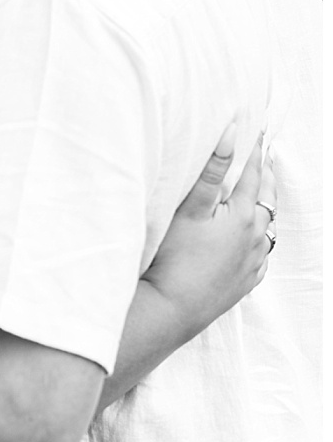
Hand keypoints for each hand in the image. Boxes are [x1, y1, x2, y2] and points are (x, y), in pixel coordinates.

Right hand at [142, 125, 274, 337]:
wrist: (174, 307)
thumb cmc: (176, 257)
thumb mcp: (190, 208)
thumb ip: (211, 171)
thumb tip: (229, 135)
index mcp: (243, 216)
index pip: (253, 175)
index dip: (254, 153)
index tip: (257, 134)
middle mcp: (255, 238)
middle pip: (267, 201)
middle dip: (265, 178)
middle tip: (264, 160)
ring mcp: (252, 262)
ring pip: (268, 230)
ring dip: (265, 210)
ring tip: (260, 198)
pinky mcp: (244, 282)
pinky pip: (262, 258)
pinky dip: (260, 243)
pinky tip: (254, 242)